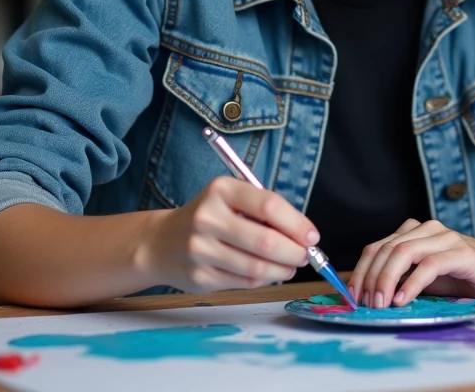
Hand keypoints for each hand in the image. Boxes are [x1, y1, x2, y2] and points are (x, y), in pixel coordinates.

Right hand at [143, 176, 318, 292]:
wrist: (162, 242)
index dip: (297, 224)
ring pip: (257, 268)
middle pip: (265, 241)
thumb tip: (304, 237)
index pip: (268, 205)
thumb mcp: (232, 200)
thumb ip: (264, 212)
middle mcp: (207, 218)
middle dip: (294, 252)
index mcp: (220, 190)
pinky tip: (268, 273)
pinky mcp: (199, 277)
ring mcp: (200, 249)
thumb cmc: (210, 217)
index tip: (312, 236)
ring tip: (290, 266)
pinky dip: (264, 280)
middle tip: (305, 256)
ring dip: (282, 269)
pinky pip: (244, 283)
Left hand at [347, 219, 474, 308]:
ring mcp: (447, 239)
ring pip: (404, 251)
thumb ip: (403, 278)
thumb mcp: (428, 280)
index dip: (361, 270)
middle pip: (387, 248)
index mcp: (416, 233)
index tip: (352, 295)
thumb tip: (368, 293)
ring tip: (381, 302)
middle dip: (370, 277)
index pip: (378, 247)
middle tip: (365, 302)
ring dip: (387, 279)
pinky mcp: (464, 253)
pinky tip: (403, 299)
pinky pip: (431, 264)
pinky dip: (412, 282)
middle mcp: (429, 230)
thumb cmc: (469, 280)